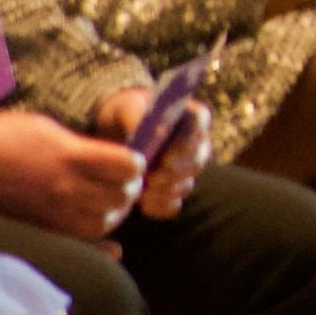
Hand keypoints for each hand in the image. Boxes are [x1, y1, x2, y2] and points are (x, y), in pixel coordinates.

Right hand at [0, 109, 142, 242]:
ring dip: (114, 214)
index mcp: (71, 156)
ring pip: (103, 222)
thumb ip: (83, 147)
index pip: (126, 166)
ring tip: (111, 205)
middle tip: (126, 184)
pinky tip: (110, 246)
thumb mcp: (51, 129)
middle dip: (130, 190)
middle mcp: (66, 186)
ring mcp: (53, 210)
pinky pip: (79, 244)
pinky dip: (99, 245)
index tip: (132, 160)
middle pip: (120, 197)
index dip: (136, 163)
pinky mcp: (40, 226)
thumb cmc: (6, 135)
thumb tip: (111, 159)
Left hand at [96, 84, 204, 219]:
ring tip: (142, 193)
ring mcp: (188, 169)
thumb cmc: (126, 113)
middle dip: (173, 174)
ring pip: (186, 185)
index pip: (200, 128)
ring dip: (165, 192)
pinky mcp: (174, 190)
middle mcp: (198, 143)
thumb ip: (138, 115)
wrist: (115, 133)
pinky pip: (174, 205)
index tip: (165, 160)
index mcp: (193, 116)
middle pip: (196, 161)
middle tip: (151, 180)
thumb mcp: (127, 107)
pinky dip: (160, 207)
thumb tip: (156, 134)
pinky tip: (144, 205)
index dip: (185, 146)